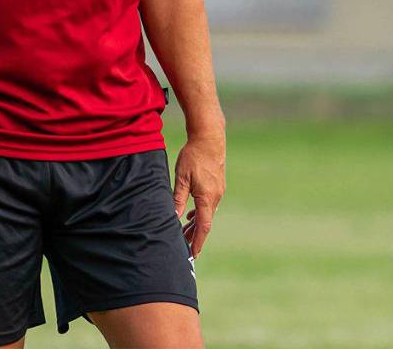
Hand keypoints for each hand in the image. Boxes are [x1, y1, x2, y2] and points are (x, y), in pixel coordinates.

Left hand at [173, 134, 225, 257]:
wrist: (209, 138)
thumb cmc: (194, 156)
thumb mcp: (182, 178)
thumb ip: (178, 199)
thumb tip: (173, 217)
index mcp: (207, 198)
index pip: (204, 226)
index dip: (197, 241)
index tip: (192, 254)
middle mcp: (216, 197)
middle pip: (205, 222)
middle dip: (194, 235)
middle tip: (183, 247)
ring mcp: (218, 191)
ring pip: (207, 213)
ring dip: (196, 223)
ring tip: (184, 232)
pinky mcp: (217, 185)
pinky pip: (209, 204)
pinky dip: (200, 212)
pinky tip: (190, 214)